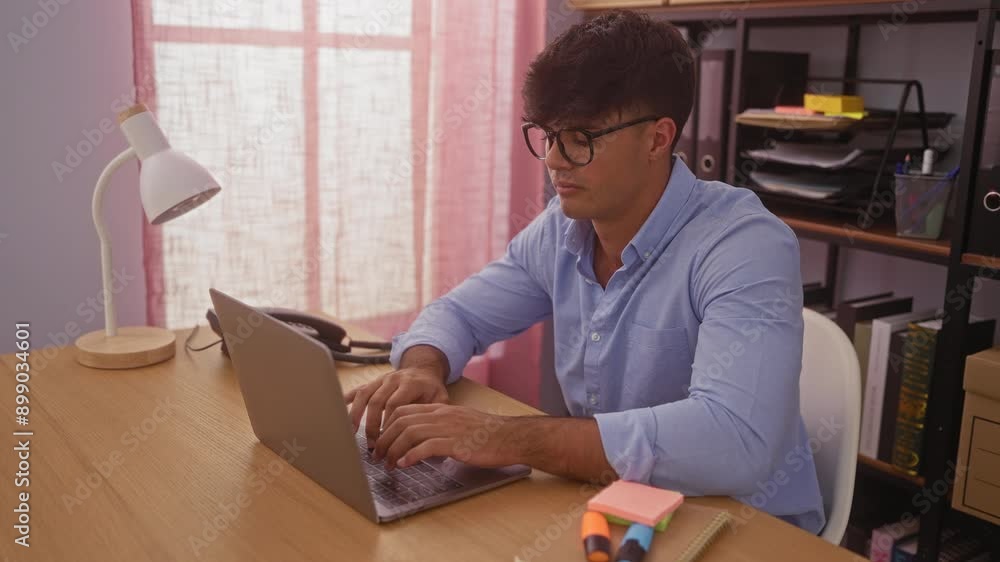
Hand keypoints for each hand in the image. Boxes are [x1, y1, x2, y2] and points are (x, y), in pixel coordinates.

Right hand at [344, 367, 448, 445]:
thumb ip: (436, 414)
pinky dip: (347, 399)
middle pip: (377, 401)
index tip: (387, 441)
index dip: (388, 423)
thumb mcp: (441, 398)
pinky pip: (358, 389)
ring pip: (364, 395)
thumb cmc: (431, 389)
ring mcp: (381, 379)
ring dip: (356, 415)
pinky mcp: (373, 382)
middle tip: (373, 446)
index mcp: (410, 383)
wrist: (423, 369)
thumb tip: (430, 439)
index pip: (395, 404)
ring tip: (352, 433)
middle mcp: (393, 379)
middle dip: (372, 425)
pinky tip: (338, 411)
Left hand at [373, 403, 515, 469]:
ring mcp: (448, 428)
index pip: (404, 410)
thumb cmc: (487, 434)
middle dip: (385, 439)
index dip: (387, 425)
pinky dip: (411, 456)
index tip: (381, 441)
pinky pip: (426, 447)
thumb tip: (421, 440)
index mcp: (441, 408)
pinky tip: (404, 464)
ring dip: (393, 449)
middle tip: (378, 455)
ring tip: (387, 463)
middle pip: (401, 421)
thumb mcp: (459, 423)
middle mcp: (441, 415)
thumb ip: (440, 426)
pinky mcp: (455, 444)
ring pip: (409, 432)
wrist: (510, 437)